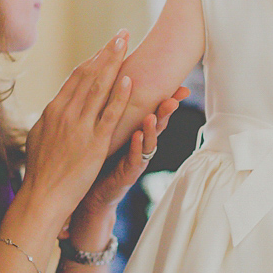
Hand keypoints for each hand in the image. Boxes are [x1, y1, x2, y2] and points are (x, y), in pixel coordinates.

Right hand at [22, 31, 132, 225]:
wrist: (42, 196)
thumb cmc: (41, 171)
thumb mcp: (40, 137)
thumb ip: (50, 119)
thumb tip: (54, 107)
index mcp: (53, 110)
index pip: (76, 77)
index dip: (93, 59)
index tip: (105, 46)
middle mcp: (65, 113)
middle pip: (88, 75)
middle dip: (106, 53)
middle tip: (121, 34)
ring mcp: (80, 127)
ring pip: (98, 88)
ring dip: (113, 63)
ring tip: (126, 44)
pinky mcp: (94, 143)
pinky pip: (108, 114)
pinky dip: (118, 96)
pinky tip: (128, 79)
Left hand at [72, 86, 189, 224]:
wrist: (91, 193)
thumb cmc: (100, 158)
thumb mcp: (108, 129)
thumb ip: (115, 109)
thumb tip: (113, 80)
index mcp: (134, 128)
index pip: (151, 108)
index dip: (165, 96)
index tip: (180, 84)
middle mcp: (140, 142)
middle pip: (157, 122)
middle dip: (167, 109)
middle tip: (176, 96)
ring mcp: (136, 158)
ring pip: (149, 140)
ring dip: (153, 128)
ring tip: (155, 115)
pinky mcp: (128, 173)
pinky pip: (134, 158)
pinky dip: (137, 147)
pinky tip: (138, 136)